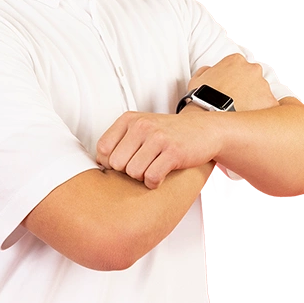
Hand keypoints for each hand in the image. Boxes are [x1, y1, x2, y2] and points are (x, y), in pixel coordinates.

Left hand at [96, 110, 220, 189]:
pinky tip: (160, 176)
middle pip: (116, 163)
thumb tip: (98, 163)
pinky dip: (154, 183)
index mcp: (129, 119)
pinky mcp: (173, 152)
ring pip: (133, 172)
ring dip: (142, 177)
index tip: (122, 164)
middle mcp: (141, 126)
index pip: (102, 149)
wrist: (205, 129)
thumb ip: (120, 140)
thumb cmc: (169, 133)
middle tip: (141, 167)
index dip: (109, 163)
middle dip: (126, 171)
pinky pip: (152, 177)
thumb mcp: (141, 127)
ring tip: (152, 169)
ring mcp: (158, 138)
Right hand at [188, 54, 278, 112]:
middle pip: (254, 77)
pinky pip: (269, 107)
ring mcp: (264, 85)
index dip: (234, 78)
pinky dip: (261, 113)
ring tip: (240, 112)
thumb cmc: (201, 97)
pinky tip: (248, 119)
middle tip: (236, 101)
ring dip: (255, 100)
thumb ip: (208, 70)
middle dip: (247, 88)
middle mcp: (253, 69)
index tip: (230, 88)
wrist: (209, 115)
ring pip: (263, 93)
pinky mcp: (271, 102)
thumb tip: (211, 71)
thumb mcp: (198, 77)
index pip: (240, 66)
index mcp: (236, 60)